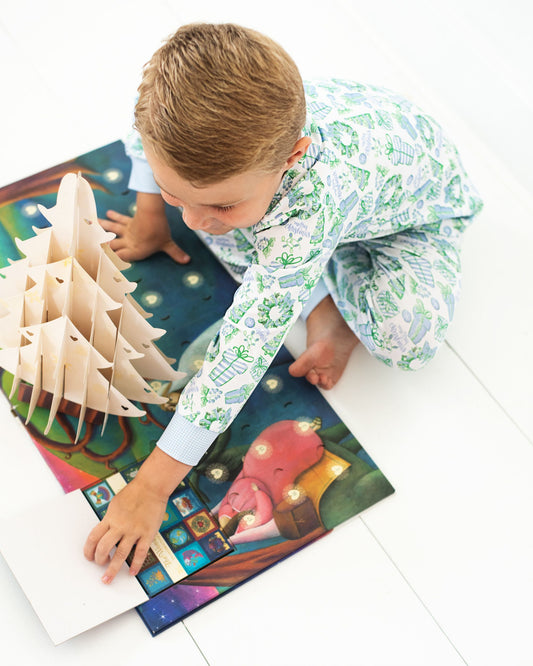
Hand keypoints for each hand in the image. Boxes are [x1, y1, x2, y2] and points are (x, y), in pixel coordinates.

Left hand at [83, 448, 191, 582]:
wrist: (151, 486)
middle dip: (99, 561)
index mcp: (110, 518)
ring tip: (108, 579)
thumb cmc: (134, 492)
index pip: (93, 538)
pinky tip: (132, 572)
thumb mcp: (115, 504)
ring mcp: (134, 531)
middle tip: (100, 566)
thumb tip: (105, 532)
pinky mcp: (147, 533)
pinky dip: (135, 565)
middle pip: (103, 548)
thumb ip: (110, 519)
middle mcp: (120, 526)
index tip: (89, 557)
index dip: (88, 550)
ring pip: (119, 555)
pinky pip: (140, 553)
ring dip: (112, 569)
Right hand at [99, 192, 189, 263]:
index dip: (112, 262)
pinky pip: (119, 219)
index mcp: (135, 251)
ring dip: (104, 231)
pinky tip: (106, 214)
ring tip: (95, 230)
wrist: (151, 214)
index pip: (120, 259)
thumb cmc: (158, 232)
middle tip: (93, 250)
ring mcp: (127, 231)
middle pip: (113, 246)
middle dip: (103, 248)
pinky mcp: (129, 221)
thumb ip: (175, 253)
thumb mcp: (167, 244)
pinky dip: (113, 216)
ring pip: (113, 232)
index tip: (102, 266)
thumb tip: (187, 261)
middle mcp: (128, 242)